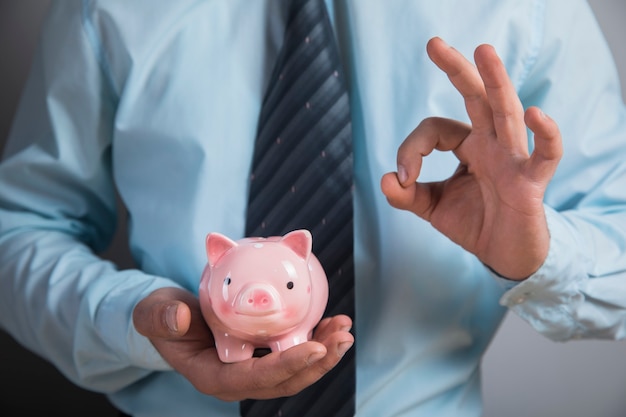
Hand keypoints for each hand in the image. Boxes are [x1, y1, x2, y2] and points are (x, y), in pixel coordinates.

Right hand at [133, 287, 353, 400]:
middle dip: (318, 363)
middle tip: (342, 337)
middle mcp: (238, 380)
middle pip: (286, 381)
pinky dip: (314, 339)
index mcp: (214, 377)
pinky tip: (331, 323)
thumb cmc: (161, 317)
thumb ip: (161, 318)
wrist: (169, 319)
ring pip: (295, 370)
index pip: (257, 378)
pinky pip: (292, 352)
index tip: (316, 347)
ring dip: (324, 352)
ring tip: (344, 330)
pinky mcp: (261, 355)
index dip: (288, 366)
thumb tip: (180, 318)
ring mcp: (252, 369)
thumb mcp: (153, 314)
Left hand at [381, 37, 562, 279]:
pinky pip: (544, 154)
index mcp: (468, 145)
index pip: (434, 129)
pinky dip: (545, 135)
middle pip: (476, 98)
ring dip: (496, 82)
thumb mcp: (433, 208)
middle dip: (456, 70)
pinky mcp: (531, 182)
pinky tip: (536, 114)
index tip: (403, 178)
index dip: (411, 149)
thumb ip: (407, 195)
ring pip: (506, 112)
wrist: (504, 255)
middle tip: (433, 44)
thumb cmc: (474, 223)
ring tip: (483, 51)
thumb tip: (384, 180)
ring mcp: (512, 158)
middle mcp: (491, 144)